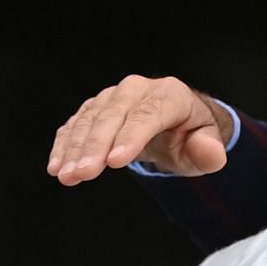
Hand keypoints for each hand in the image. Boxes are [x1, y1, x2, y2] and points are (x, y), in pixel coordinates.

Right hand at [46, 75, 232, 184]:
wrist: (174, 124)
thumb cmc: (191, 136)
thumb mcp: (207, 145)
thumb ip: (209, 151)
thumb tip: (210, 153)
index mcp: (170, 95)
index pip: (147, 114)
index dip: (130, 137)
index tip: (115, 162)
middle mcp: (138, 89)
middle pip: (113, 115)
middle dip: (95, 146)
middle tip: (82, 174)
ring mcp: (113, 97)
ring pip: (90, 119)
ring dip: (75, 148)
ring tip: (66, 176)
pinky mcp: (95, 108)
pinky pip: (76, 124)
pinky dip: (64, 144)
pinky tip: (56, 166)